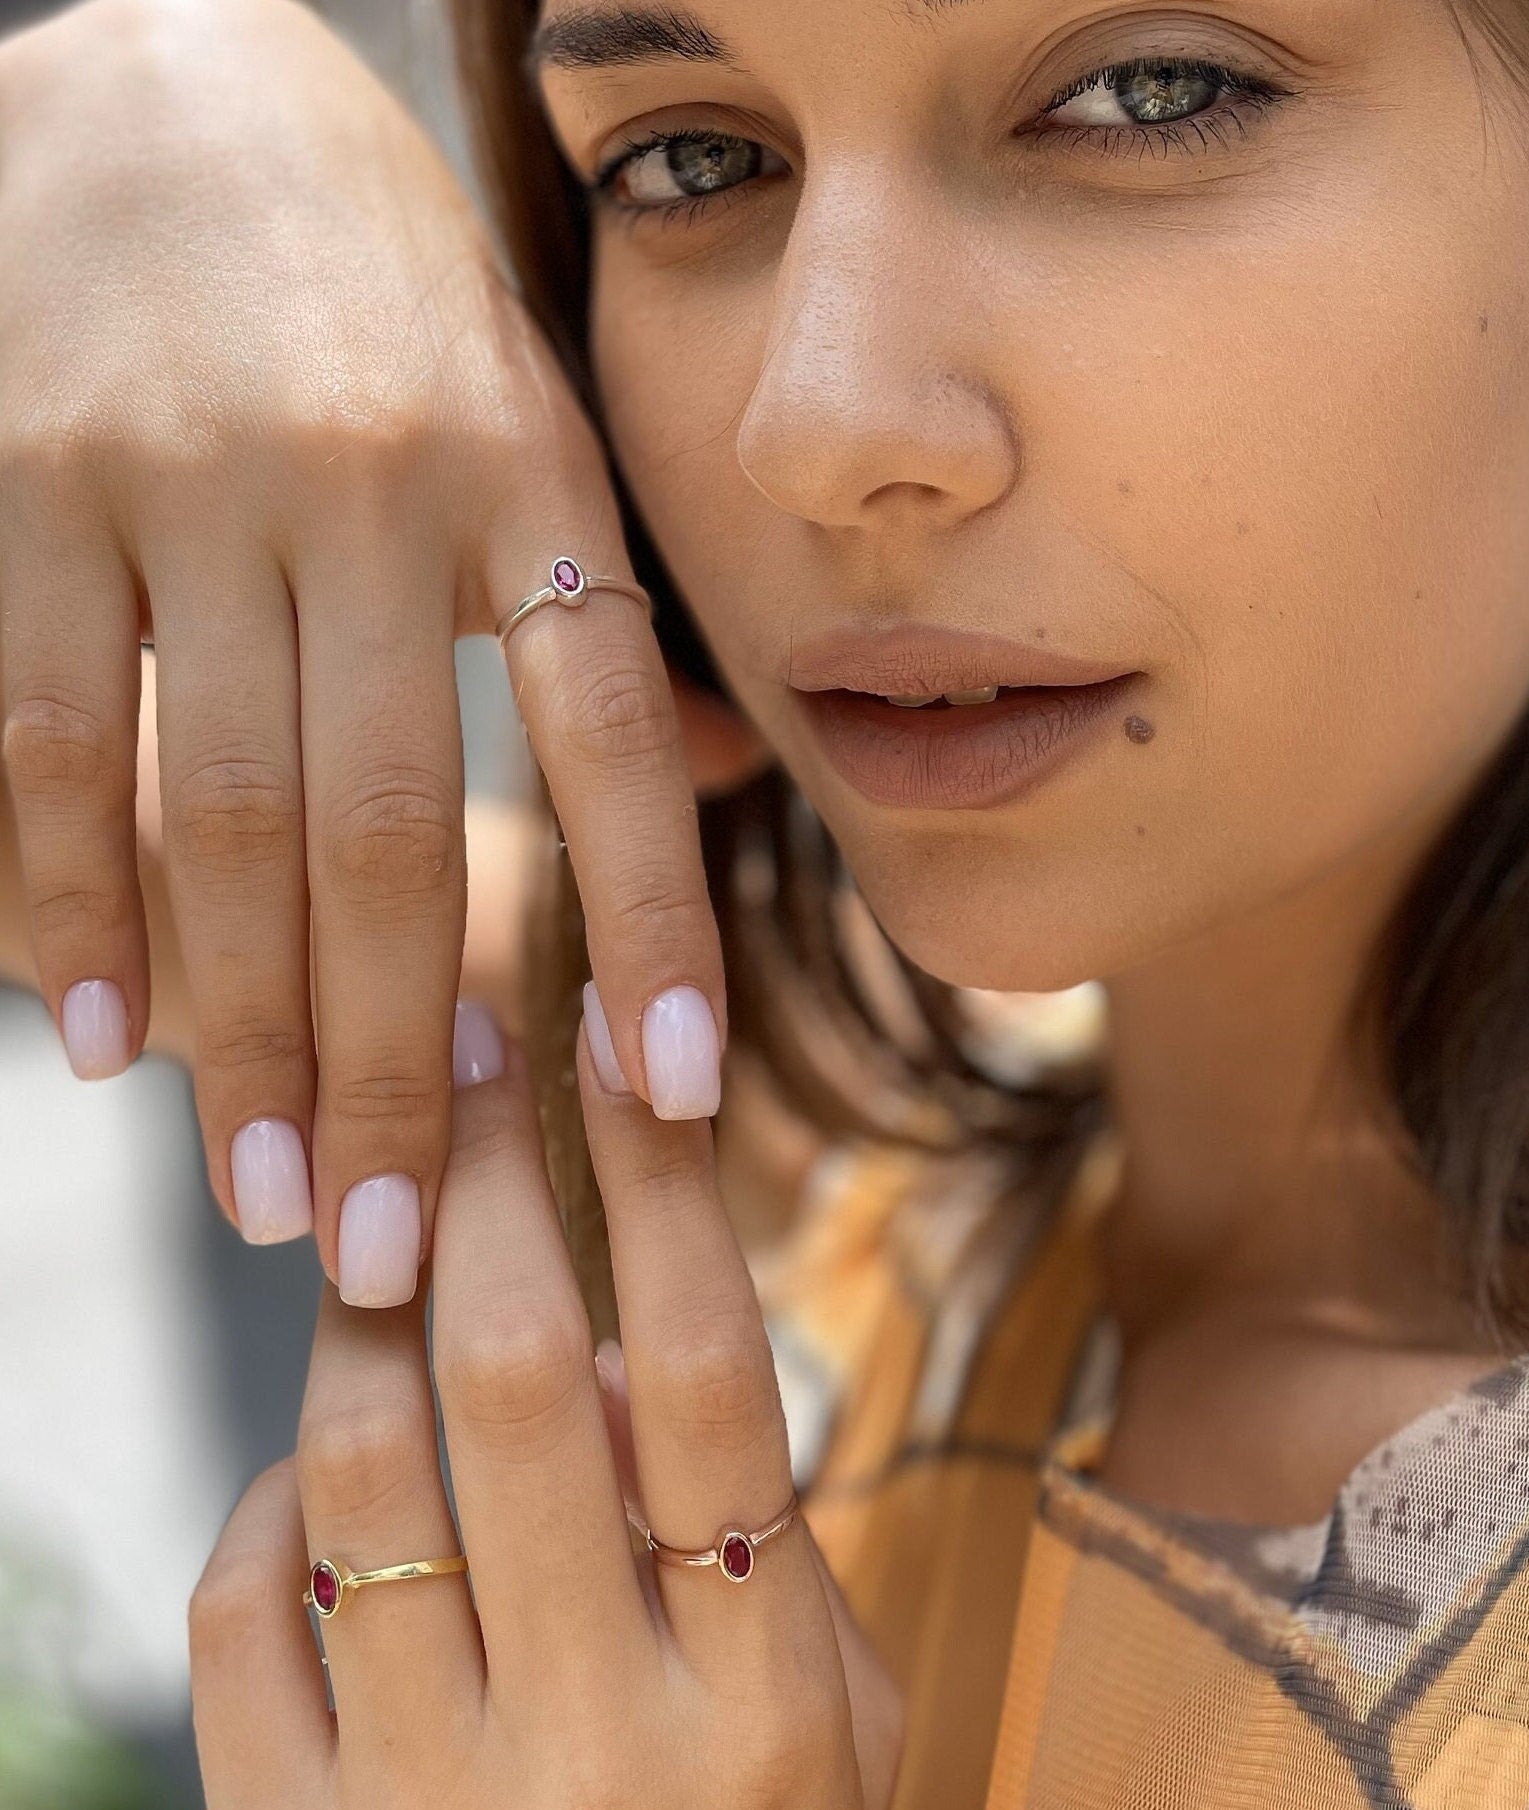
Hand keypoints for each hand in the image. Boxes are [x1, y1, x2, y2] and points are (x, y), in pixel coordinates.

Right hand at [0, 0, 760, 1297]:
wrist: (185, 87)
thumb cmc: (393, 307)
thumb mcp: (540, 423)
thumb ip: (611, 613)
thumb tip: (717, 794)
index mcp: (529, 481)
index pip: (610, 739)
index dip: (648, 924)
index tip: (671, 1102)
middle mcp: (371, 486)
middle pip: (388, 833)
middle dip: (392, 1063)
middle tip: (400, 1247)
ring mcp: (189, 481)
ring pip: (217, 813)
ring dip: (241, 1032)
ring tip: (268, 1197)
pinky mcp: (28, 476)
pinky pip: (43, 730)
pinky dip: (68, 899)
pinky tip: (94, 1037)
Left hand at [189, 1006, 903, 1807]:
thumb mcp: (829, 1710)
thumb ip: (748, 1535)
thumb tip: (598, 1347)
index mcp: (760, 1697)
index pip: (701, 1376)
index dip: (659, 1186)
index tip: (618, 1040)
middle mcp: (596, 1743)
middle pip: (511, 1383)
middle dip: (478, 1179)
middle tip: (460, 1046)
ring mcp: (434, 1804)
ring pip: (352, 1478)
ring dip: (357, 1314)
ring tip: (381, 1224)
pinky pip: (235, 1622)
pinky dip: (264, 1505)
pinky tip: (314, 1472)